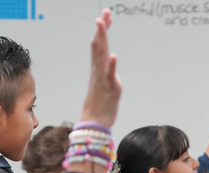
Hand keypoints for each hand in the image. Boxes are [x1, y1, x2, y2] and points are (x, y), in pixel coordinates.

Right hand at [79, 9, 120, 128]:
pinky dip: (111, 66)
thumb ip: (108, 72)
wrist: (94, 124)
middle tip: (104, 12)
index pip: (99, 45)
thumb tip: (110, 64)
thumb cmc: (100, 107)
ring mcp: (103, 79)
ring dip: (102, 40)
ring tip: (102, 24)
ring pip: (101, 56)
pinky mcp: (109, 90)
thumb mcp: (106, 85)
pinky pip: (109, 76)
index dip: (103, 31)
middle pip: (99, 45)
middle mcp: (98, 71)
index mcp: (98, 70)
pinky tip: (114, 55)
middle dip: (102, 28)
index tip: (105, 16)